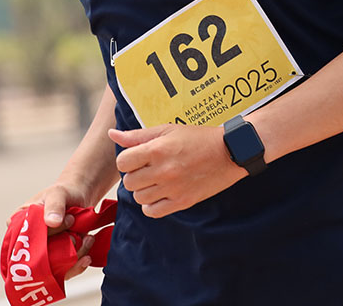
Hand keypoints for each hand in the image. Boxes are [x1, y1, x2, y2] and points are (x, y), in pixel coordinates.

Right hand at [9, 182, 95, 279]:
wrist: (79, 198)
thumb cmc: (64, 193)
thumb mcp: (58, 193)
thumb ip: (55, 206)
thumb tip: (52, 222)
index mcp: (18, 226)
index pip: (23, 241)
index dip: (40, 239)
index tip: (60, 225)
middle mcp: (27, 242)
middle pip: (38, 257)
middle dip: (60, 248)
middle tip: (76, 232)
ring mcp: (43, 252)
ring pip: (53, 267)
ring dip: (72, 257)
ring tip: (87, 239)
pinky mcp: (57, 259)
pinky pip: (63, 270)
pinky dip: (76, 265)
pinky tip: (87, 256)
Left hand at [109, 123, 244, 217]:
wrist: (229, 152)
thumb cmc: (198, 138)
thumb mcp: (168, 130)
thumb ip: (138, 135)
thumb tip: (112, 134)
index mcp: (157, 149)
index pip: (122, 162)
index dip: (128, 160)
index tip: (138, 158)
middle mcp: (163, 170)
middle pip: (129, 182)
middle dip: (136, 175)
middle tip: (149, 169)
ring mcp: (173, 188)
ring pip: (139, 197)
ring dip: (144, 190)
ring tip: (157, 181)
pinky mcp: (182, 201)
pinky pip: (153, 212)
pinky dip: (152, 205)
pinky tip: (161, 194)